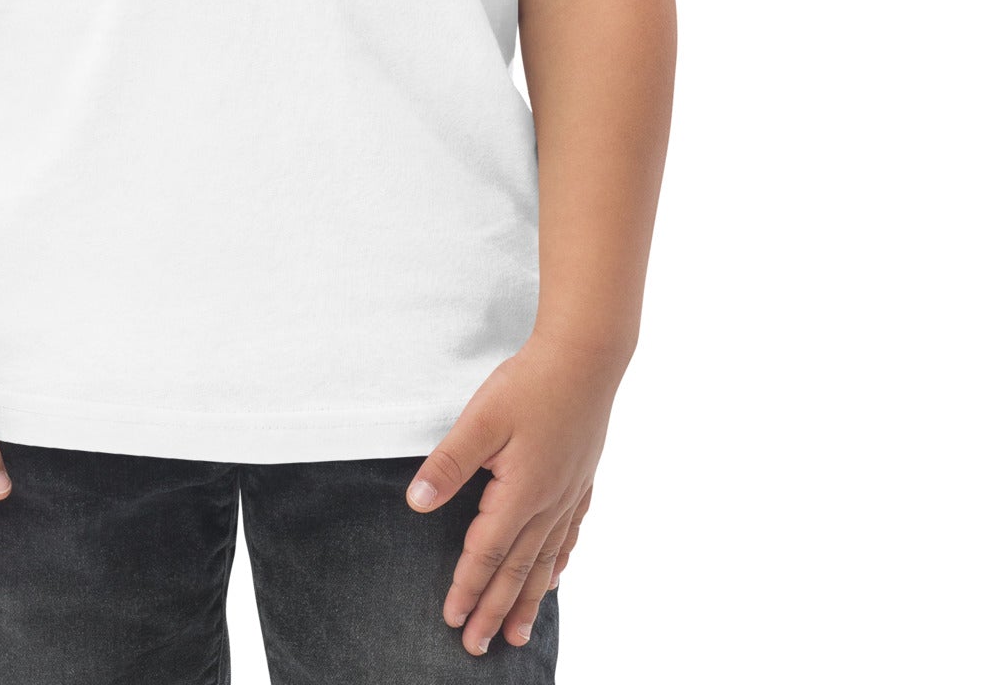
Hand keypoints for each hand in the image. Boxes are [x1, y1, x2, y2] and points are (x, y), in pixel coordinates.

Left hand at [404, 333, 624, 654]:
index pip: (486, 554)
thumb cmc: (532, 383)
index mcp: (520, 493)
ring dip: (528, 600)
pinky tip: (555, 576)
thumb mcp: (481, 419)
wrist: (587, 357)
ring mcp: (569, 493)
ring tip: (517, 633)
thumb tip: (417, 502)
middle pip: (517, 570)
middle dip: (494, 610)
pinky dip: (558, 562)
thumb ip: (449, 462)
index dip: (467, 588)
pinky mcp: (581, 479)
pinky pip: (568, 535)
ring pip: (546, 561)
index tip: (452, 620)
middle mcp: (548, 503)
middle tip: (478, 647)